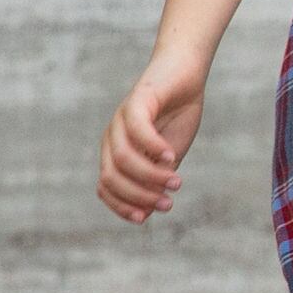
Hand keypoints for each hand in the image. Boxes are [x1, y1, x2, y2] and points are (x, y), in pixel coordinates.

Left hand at [99, 53, 207, 222]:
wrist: (186, 74)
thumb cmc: (178, 115)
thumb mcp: (169, 156)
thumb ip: (157, 179)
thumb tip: (146, 212)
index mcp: (115, 152)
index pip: (106, 187)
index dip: (121, 205)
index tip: (146, 217)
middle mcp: (111, 137)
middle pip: (112, 176)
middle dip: (139, 195)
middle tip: (168, 203)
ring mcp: (120, 119)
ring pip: (123, 158)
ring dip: (150, 176)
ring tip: (176, 182)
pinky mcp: (137, 100)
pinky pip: (137, 129)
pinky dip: (153, 146)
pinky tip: (172, 156)